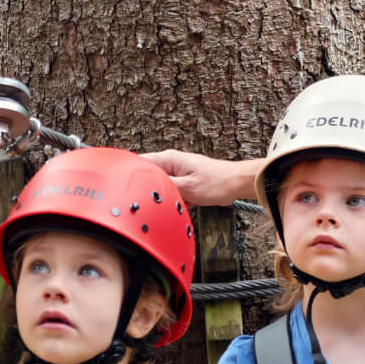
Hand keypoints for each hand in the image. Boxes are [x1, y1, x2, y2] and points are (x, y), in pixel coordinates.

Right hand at [140, 149, 260, 205]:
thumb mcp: (186, 187)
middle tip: (158, 201)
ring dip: (167, 198)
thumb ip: (164, 185)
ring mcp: (178, 172)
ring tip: (180, 202)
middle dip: (152, 191)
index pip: (140, 162)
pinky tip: (187, 204)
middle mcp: (171, 163)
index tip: (127, 188)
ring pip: (161, 187)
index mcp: (169, 159)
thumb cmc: (218, 182)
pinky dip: (177, 200)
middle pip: (150, 178)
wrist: (237, 184)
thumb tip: (144, 186)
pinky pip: (173, 192)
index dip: (131, 175)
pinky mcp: (184, 181)